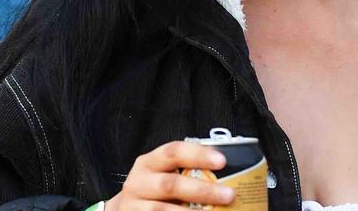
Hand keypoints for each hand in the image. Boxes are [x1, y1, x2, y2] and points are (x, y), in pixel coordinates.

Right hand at [106, 141, 234, 210]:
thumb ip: (188, 172)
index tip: (222, 161)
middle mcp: (139, 182)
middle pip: (171, 185)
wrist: (124, 210)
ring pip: (163, 210)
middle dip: (203, 191)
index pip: (174, 152)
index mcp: (150, 162)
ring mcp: (134, 205)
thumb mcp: (163, 174)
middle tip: (229, 195)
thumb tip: (233, 177)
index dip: (198, 155)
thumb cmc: (154, 190)